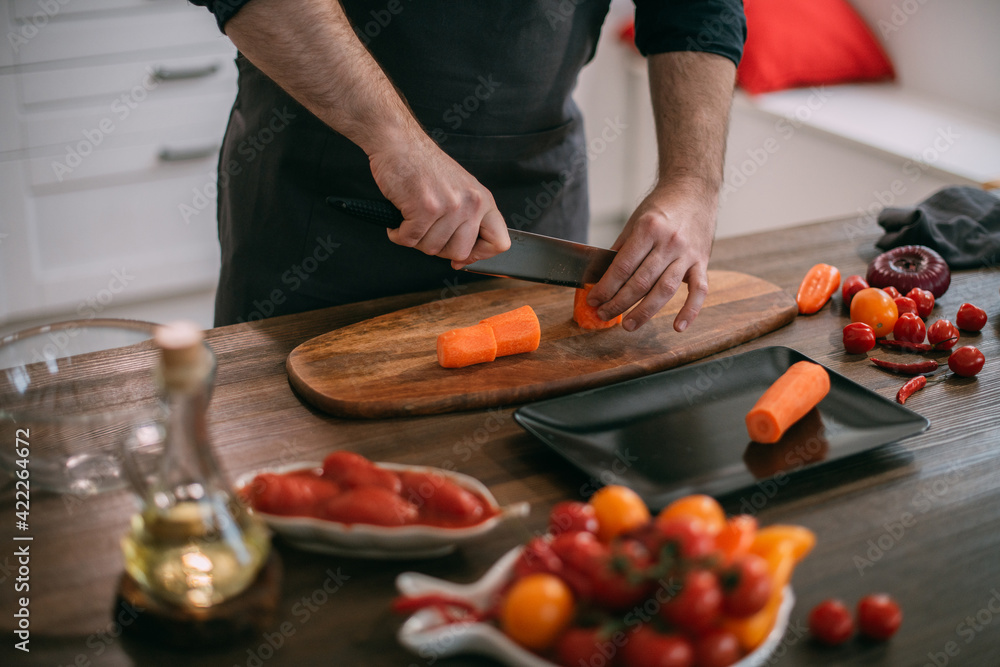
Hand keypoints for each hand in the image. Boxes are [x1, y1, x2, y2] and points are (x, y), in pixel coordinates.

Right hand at [368, 132, 509, 266]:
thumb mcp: (460, 190)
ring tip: (412, 217)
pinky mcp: (425, 208)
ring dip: (415, 238)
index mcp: (483, 200)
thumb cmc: (424, 166)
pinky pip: (410, 240)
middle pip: (460, 252)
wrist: (399, 143)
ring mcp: (449, 206)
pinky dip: (398, 233)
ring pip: (432, 249)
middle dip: (438, 247)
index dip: (480, 255)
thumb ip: (467, 221)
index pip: (500, 242)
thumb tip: (463, 259)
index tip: (463, 256)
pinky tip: (400, 218)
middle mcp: (471, 203)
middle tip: (427, 230)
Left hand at [587, 182, 715, 331]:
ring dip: (645, 312)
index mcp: (648, 229)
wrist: (694, 189)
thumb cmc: (662, 205)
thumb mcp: (635, 221)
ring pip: (665, 290)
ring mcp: (688, 254)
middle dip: (619, 303)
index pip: (622, 267)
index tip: (593, 299)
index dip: (605, 287)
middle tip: (604, 314)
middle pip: (641, 282)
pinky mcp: (702, 262)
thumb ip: (621, 249)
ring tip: (628, 325)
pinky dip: (690, 311)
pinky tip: (678, 327)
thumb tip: (602, 276)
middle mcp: (669, 243)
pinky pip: (699, 291)